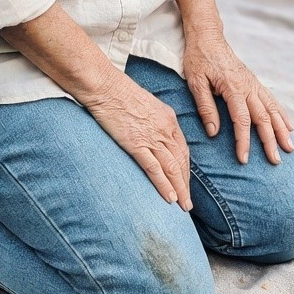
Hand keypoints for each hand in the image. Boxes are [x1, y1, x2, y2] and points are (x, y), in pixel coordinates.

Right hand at [84, 73, 192, 210]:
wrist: (105, 86)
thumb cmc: (120, 92)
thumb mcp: (146, 103)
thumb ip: (154, 120)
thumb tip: (154, 132)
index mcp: (169, 119)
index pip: (182, 149)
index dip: (185, 169)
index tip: (185, 182)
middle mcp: (165, 129)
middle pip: (181, 161)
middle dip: (186, 184)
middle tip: (188, 202)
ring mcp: (151, 137)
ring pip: (172, 168)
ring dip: (179, 189)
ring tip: (182, 206)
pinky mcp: (136, 144)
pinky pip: (154, 169)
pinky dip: (164, 185)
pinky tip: (169, 197)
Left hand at [183, 30, 293, 165]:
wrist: (208, 36)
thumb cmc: (199, 59)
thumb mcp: (195, 82)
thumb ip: (205, 107)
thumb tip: (214, 133)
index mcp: (233, 87)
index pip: (242, 120)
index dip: (243, 141)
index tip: (244, 159)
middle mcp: (248, 86)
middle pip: (263, 118)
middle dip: (270, 141)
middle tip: (275, 162)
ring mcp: (254, 84)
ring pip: (273, 110)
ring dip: (282, 130)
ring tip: (290, 148)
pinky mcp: (254, 82)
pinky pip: (272, 101)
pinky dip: (282, 115)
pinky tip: (289, 127)